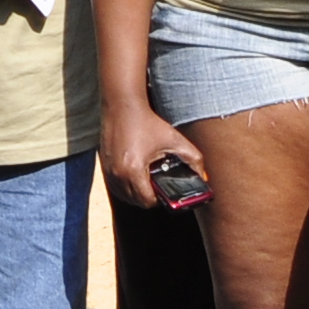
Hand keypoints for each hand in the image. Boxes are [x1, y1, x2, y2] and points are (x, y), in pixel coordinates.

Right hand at [102, 98, 204, 212]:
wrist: (122, 106)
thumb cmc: (146, 122)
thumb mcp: (173, 139)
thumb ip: (192, 158)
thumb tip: (203, 176)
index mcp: (133, 170)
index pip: (147, 201)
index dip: (159, 199)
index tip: (165, 191)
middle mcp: (118, 174)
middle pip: (136, 202)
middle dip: (149, 197)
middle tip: (159, 186)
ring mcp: (109, 172)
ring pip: (125, 197)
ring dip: (137, 194)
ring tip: (148, 181)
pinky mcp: (104, 167)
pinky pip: (116, 188)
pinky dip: (126, 187)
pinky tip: (136, 176)